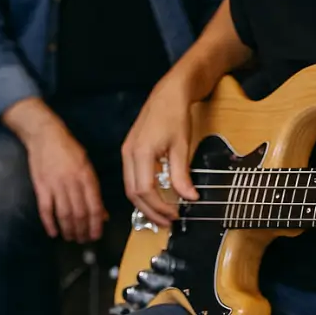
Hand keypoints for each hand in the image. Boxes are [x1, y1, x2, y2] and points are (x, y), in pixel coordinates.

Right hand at [26, 122, 107, 243]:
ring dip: (69, 229)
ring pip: (64, 214)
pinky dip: (49, 223)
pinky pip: (45, 209)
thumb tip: (102, 212)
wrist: (45, 135)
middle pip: (79, 213)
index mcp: (86, 176)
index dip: (96, 224)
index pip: (94, 206)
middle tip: (84, 240)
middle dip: (83, 230)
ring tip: (71, 238)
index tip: (97, 234)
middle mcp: (72, 182)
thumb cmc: (68, 149)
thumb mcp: (86, 165)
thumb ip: (94, 189)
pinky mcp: (41, 186)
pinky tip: (53, 233)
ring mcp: (55, 185)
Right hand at [122, 77, 198, 226]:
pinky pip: (131, 178)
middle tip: (169, 222)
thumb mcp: (182, 146)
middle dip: (150, 211)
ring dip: (145, 204)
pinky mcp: (129, 150)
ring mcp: (126, 152)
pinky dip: (142, 192)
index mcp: (140, 152)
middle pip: (133, 193)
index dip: (160, 207)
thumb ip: (182, 175)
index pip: (145, 190)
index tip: (176, 215)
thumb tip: (189, 198)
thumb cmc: (176, 115)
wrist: (169, 93)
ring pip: (130, 187)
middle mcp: (128, 154)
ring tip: (163, 215)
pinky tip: (156, 197)